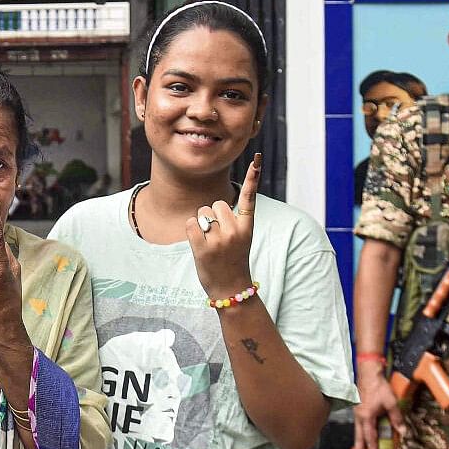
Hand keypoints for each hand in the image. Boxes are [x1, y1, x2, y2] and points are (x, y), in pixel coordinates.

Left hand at [185, 153, 260, 297]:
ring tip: (209, 242)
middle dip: (212, 215)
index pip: (249, 198)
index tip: (257, 159)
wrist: (231, 289)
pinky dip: (191, 230)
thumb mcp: (241, 239)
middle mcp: (235, 231)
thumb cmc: (233, 261)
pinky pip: (190, 223)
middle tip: (217, 236)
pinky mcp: (203, 248)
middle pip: (216, 203)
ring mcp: (219, 240)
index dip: (253, 177)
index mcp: (247, 227)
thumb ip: (232, 222)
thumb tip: (214, 206)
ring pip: (202, 212)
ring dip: (201, 223)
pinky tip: (199, 244)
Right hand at [350, 369, 406, 448]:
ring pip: (356, 430)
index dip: (373, 448)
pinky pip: (357, 424)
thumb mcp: (391, 403)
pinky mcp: (357, 408)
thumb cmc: (379, 388)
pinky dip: (359, 432)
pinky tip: (361, 434)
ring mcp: (356, 412)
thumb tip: (403, 432)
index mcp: (366, 417)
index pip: (370, 436)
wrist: (368, 374)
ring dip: (358, 441)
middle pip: (358, 436)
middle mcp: (359, 416)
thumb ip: (396, 418)